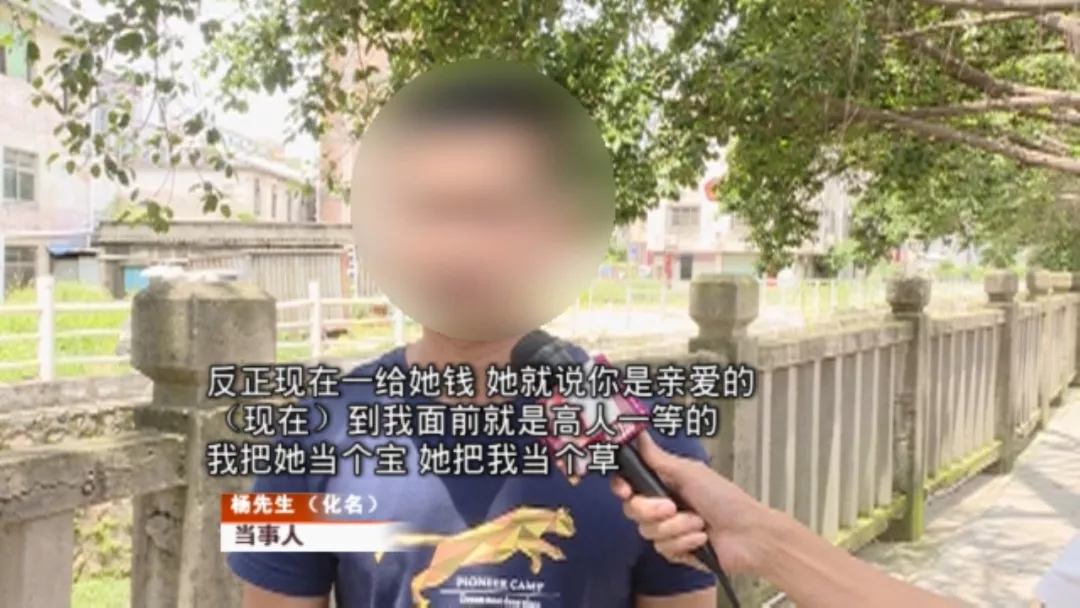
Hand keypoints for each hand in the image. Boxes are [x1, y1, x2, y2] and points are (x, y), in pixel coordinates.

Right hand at [611, 431, 770, 574]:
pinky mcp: (676, 550)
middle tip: (672, 506)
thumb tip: (639, 435)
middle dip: (653, 510)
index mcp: (664, 483)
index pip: (628, 485)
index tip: (625, 490)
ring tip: (698, 523)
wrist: (748, 536)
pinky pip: (663, 549)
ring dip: (676, 527)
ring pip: (648, 532)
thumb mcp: (689, 473)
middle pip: (633, 510)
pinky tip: (701, 538)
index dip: (621, 488)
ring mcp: (669, 529)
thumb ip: (657, 458)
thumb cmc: (726, 500)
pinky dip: (684, 542)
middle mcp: (663, 505)